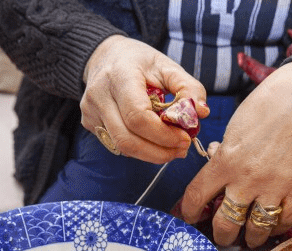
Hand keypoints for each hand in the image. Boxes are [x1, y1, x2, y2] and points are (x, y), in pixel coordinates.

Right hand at [81, 35, 209, 162]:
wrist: (105, 56)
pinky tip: (153, 141)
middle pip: (128, 140)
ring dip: (152, 154)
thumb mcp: (168, 66)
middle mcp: (99, 95)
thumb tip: (202, 113)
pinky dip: (140, 149)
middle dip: (159, 152)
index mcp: (119, 76)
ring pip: (122, 148)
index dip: (163, 135)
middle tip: (182, 150)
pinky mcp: (90, 123)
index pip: (138, 116)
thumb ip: (188, 88)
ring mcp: (91, 112)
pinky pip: (117, 145)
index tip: (185, 138)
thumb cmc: (140, 62)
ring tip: (173, 148)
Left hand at [180, 62, 291, 247]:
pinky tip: (273, 224)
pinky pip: (284, 221)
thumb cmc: (264, 109)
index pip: (196, 196)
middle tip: (223, 235)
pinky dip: (277, 227)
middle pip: (225, 224)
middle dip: (221, 235)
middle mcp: (246, 179)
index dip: (189, 212)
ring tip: (250, 238)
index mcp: (224, 162)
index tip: (192, 217)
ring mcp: (273, 186)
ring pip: (256, 230)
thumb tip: (217, 175)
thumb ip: (223, 157)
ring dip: (250, 238)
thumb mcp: (232, 130)